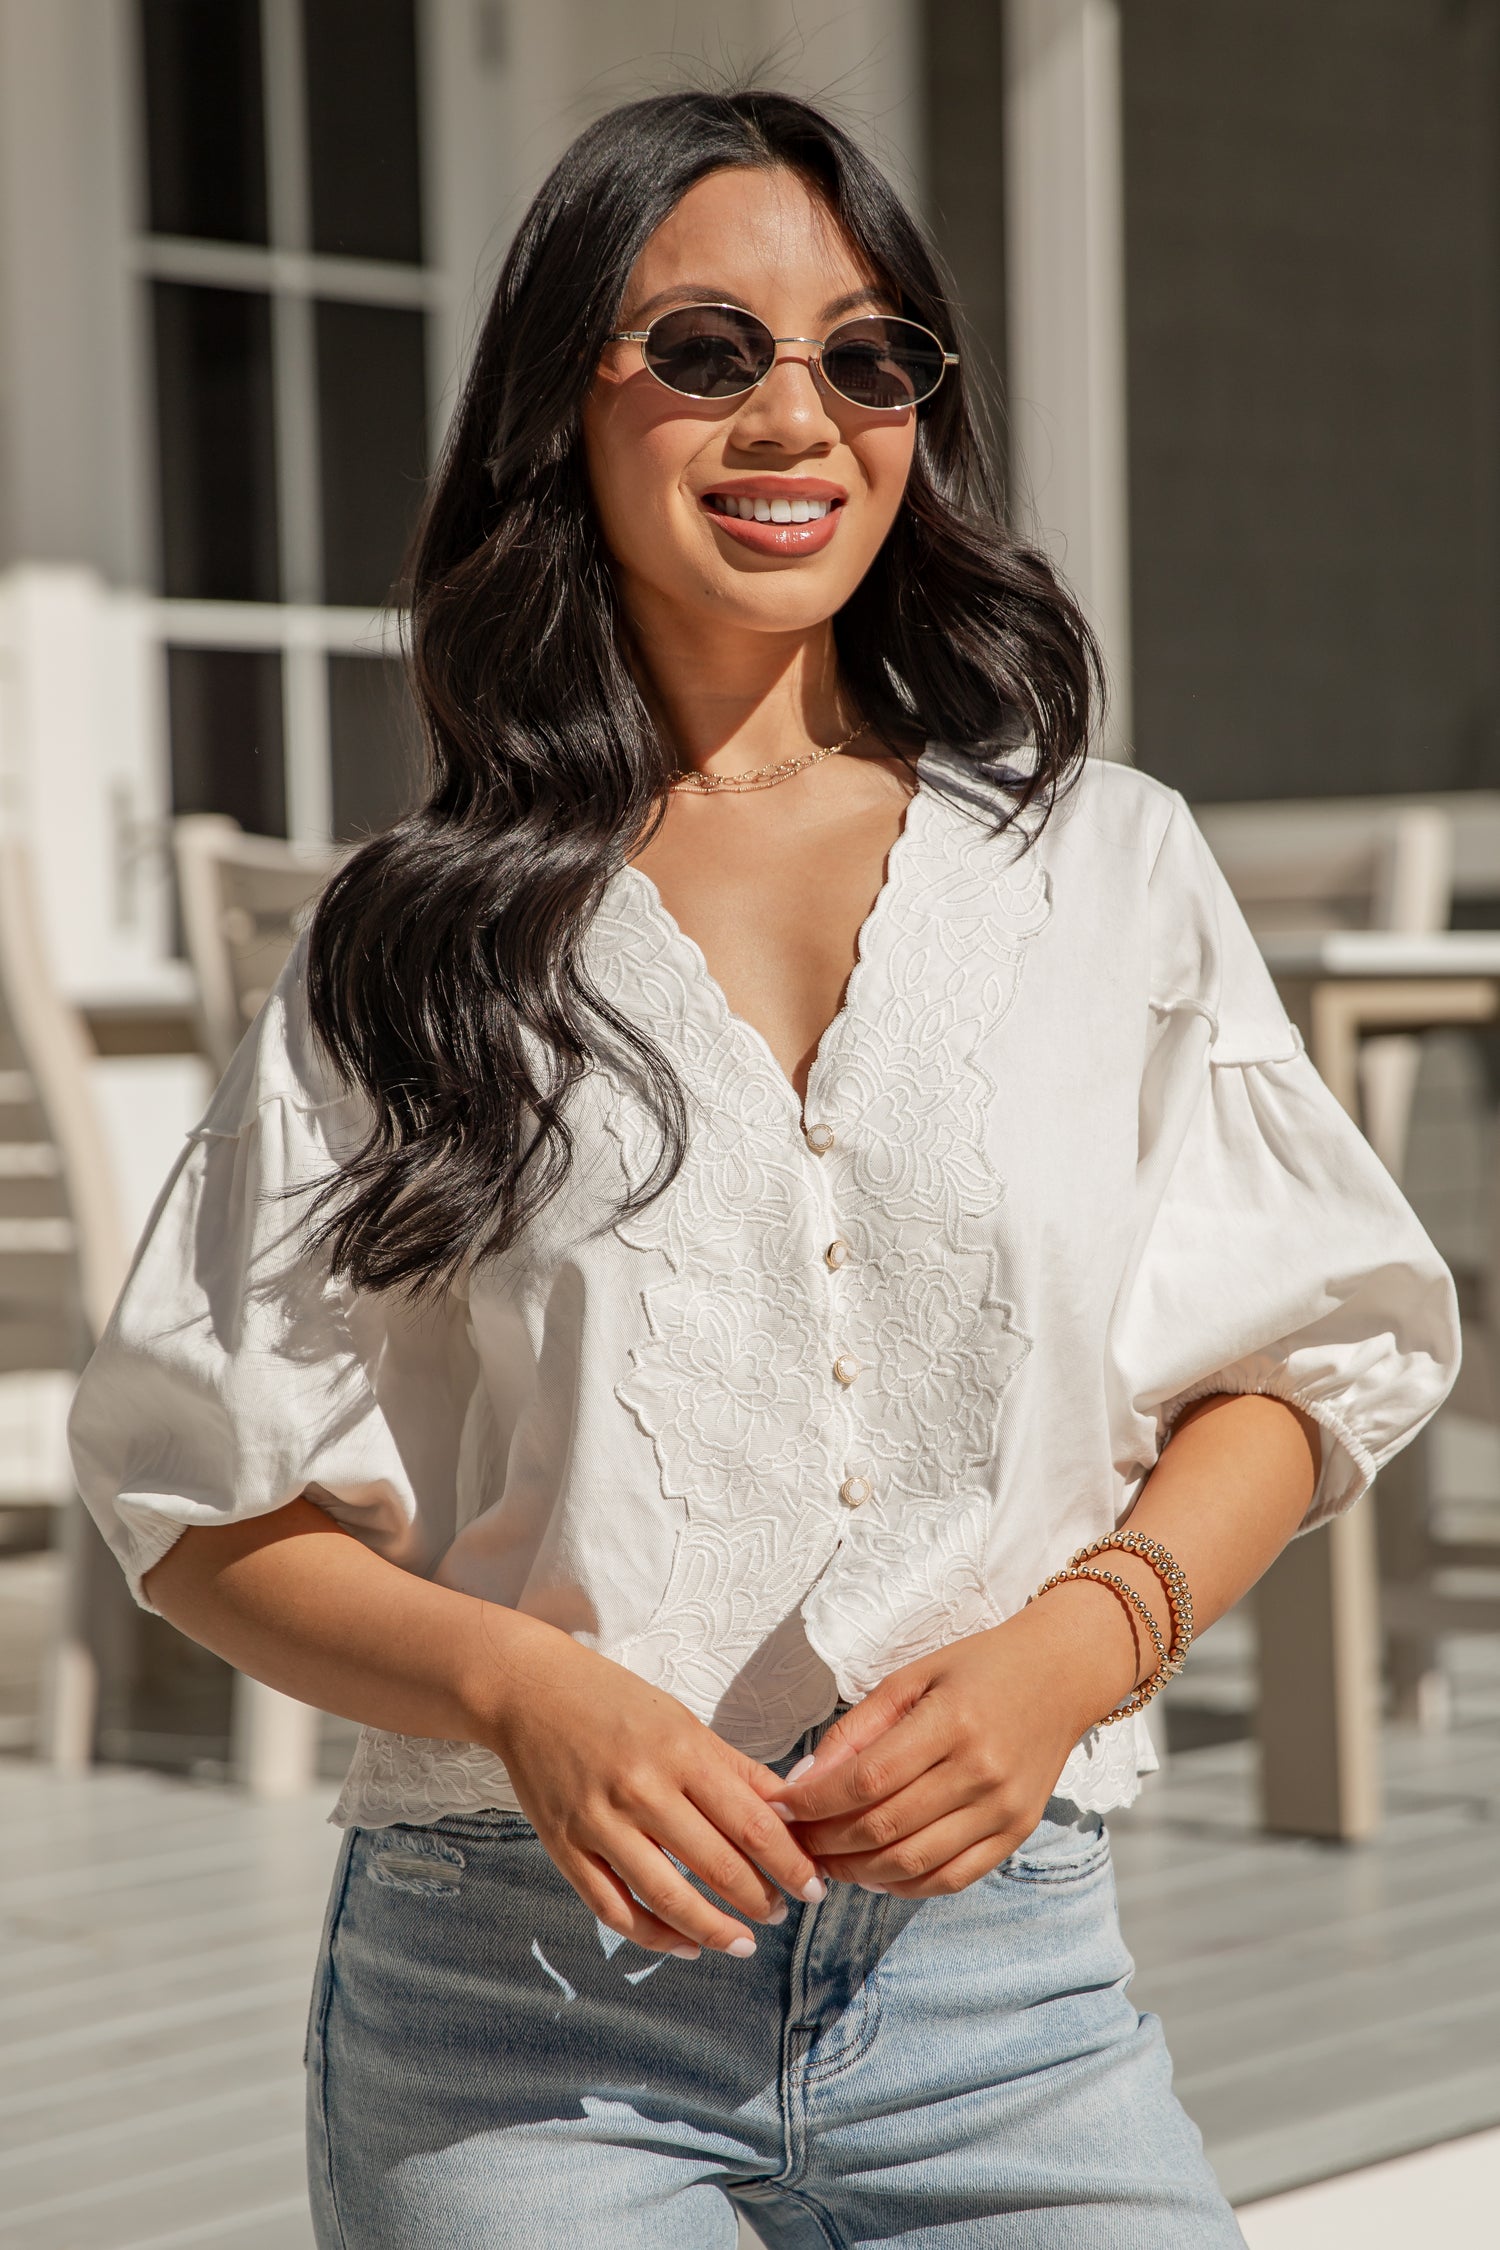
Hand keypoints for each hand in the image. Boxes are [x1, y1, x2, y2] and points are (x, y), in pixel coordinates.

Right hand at [475, 1617, 825, 1958]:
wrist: (529, 1691)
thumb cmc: (615, 1702)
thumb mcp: (683, 1722)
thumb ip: (737, 1769)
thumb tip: (793, 1807)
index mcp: (681, 1752)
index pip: (752, 1823)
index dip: (790, 1863)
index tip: (812, 1886)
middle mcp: (642, 1789)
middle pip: (716, 1864)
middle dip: (759, 1899)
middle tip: (782, 1913)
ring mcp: (599, 1822)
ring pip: (667, 1896)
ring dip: (713, 1929)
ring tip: (743, 1942)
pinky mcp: (565, 1846)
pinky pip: (613, 1907)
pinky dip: (653, 1936)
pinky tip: (685, 1945)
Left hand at [760, 1588, 1136, 1896]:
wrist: (1061, 1676)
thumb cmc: (977, 1669)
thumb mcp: (912, 1678)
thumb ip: (857, 1729)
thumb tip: (804, 1782)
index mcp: (951, 1722)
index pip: (866, 1780)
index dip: (815, 1802)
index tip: (780, 1806)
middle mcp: (981, 1771)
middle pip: (885, 1827)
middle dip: (826, 1841)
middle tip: (792, 1840)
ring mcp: (1004, 1809)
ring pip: (913, 1863)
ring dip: (857, 1871)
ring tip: (825, 1861)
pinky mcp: (1018, 1833)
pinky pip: (952, 1878)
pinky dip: (904, 1886)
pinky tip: (873, 1874)